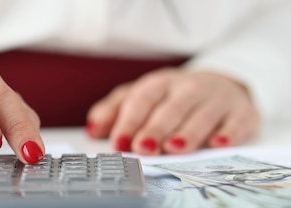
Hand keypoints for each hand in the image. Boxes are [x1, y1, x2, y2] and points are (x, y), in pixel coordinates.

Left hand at [86, 68, 259, 154]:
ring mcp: (216, 98)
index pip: (141, 100)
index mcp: (159, 83)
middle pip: (170, 108)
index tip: (119, 143)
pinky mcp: (242, 111)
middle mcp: (188, 87)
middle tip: (143, 148)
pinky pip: (237, 121)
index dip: (129, 122)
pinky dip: (230, 132)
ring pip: (201, 114)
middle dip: (155, 129)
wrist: (221, 83)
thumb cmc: (171, 97)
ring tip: (175, 147)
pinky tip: (219, 144)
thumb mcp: (140, 97)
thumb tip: (92, 129)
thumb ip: (114, 111)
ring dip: (188, 131)